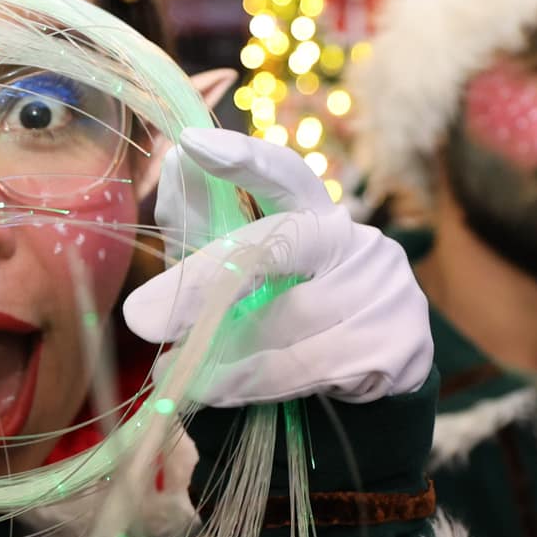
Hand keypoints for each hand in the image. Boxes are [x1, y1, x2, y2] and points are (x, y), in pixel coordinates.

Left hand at [123, 128, 430, 406]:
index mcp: (318, 216)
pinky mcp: (397, 345)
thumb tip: (172, 166)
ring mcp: (385, 291)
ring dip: (219, 356)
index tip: (192, 145)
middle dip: (201, 287)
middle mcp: (359, 243)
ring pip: (283, 323)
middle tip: (140, 318)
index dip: (243, 159)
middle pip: (274, 252)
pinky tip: (217, 391)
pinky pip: (304, 368)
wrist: (361, 392)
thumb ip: (205, 229)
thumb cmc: (285, 321)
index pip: (284, 175)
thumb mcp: (240, 276)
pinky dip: (249, 384)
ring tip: (175, 372)